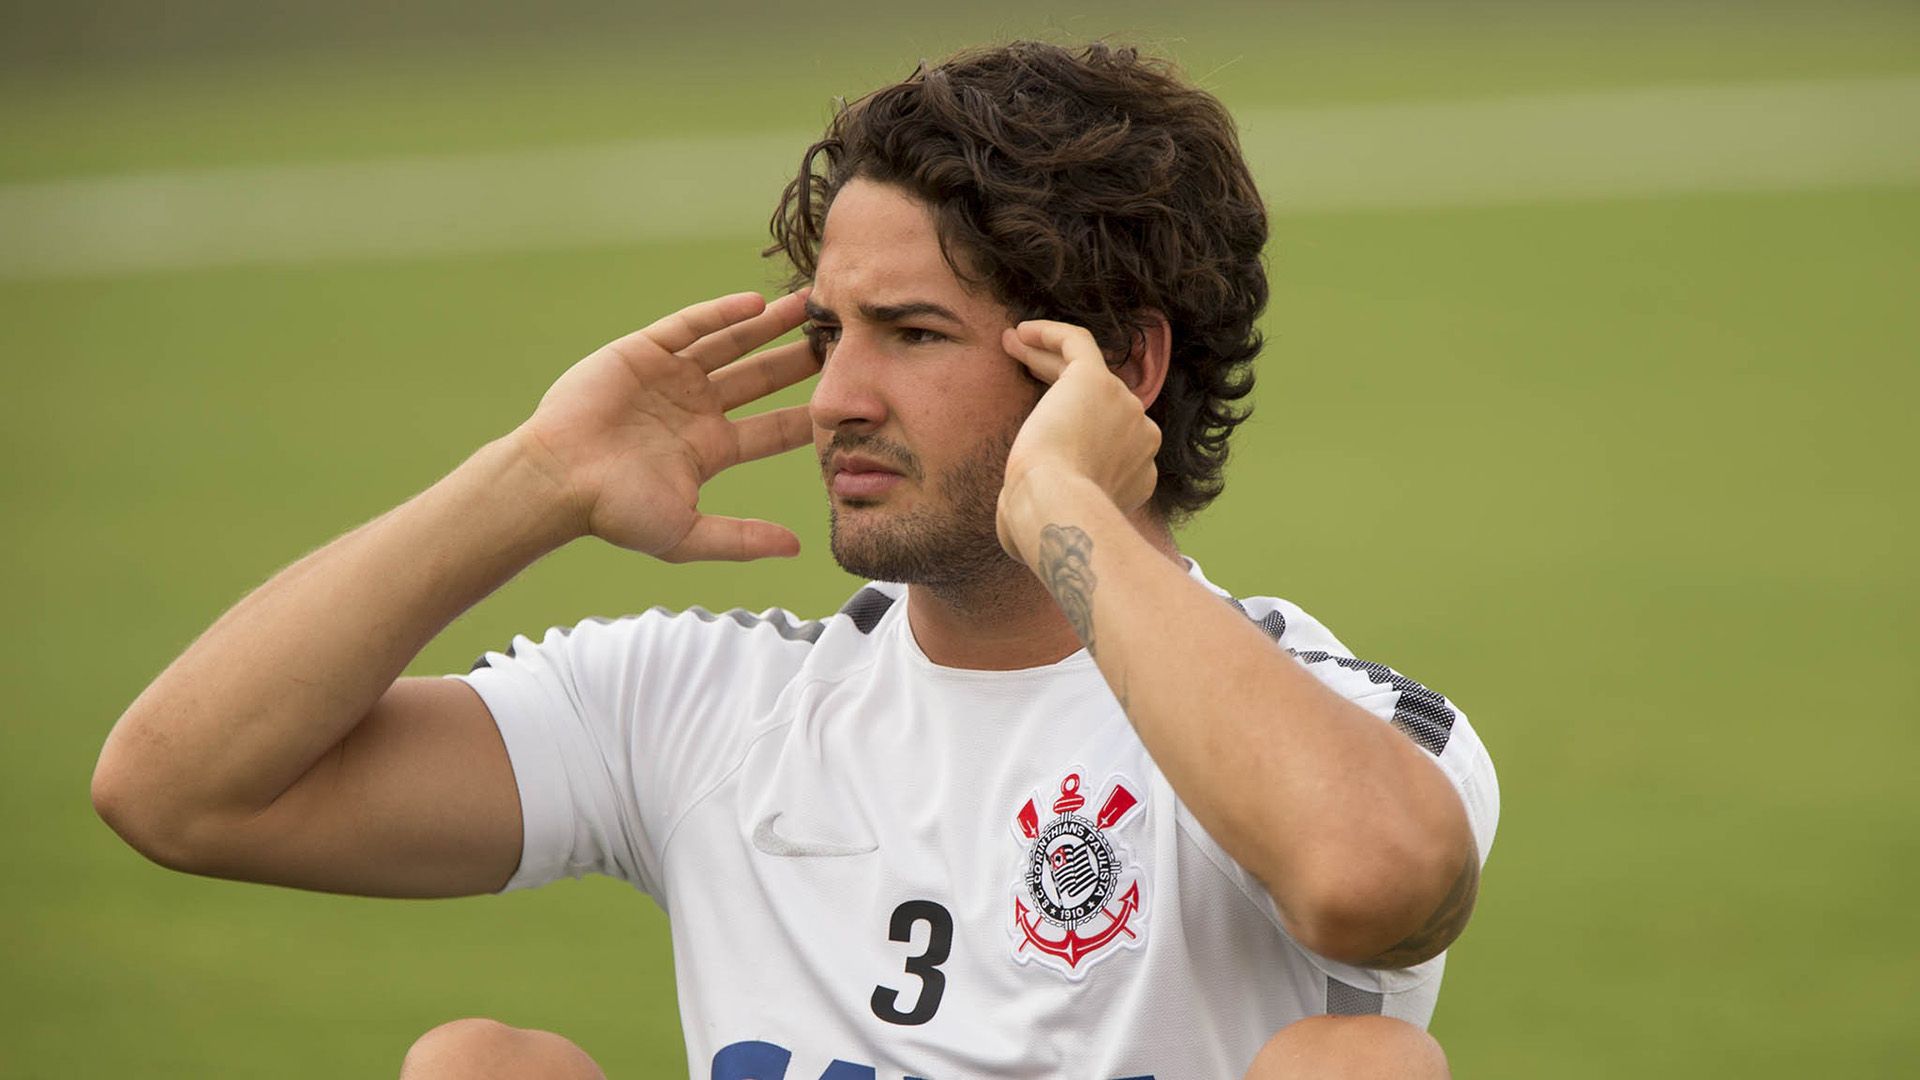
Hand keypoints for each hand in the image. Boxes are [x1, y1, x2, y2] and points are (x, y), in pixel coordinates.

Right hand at [513, 290, 817, 561]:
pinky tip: (755, 304)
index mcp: (709, 449)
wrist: (556, 481)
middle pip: (760, 378)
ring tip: (810, 304)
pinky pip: (689, 325)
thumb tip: (798, 548)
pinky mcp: (643, 352)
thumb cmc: (614, 512)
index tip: (851, 403)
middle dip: (799, 360)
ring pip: (731, 344)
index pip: (772, 429)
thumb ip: (741, 540)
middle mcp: (695, 409)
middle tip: (843, 340)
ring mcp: (670, 378)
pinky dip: (720, 313)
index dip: (810, 415)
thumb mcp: (686, 536)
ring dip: (769, 326)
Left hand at [996, 320, 1159, 562]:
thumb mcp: (1050, 526)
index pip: (1107, 439)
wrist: (1057, 508)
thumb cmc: (1044, 528)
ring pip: (1084, 368)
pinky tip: (1020, 332)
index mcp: (1138, 472)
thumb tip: (1009, 529)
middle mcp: (1141, 435)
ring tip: (1010, 345)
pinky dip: (1050, 334)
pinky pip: (1076, 343)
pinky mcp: (1097, 380)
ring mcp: (1124, 405)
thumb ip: (1041, 518)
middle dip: (1058, 382)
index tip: (1035, 428)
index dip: (1071, 427)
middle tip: (1019, 369)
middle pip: (1100, 399)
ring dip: (1045, 356)